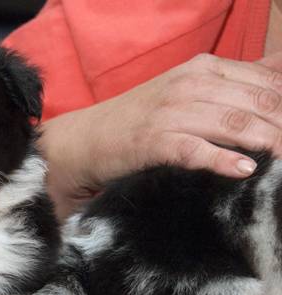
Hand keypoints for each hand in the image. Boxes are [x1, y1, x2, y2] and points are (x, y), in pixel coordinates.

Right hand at [42, 52, 281, 217]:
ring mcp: (170, 111)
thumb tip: (280, 73)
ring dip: (267, 142)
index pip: (265, 81)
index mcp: (203, 68)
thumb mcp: (187, 91)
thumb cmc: (140, 118)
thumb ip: (233, 83)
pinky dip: (222, 159)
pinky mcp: (153, 141)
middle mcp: (189, 84)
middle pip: (256, 103)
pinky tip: (244, 170)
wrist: (86, 139)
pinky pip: (195, 149)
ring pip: (233, 123)